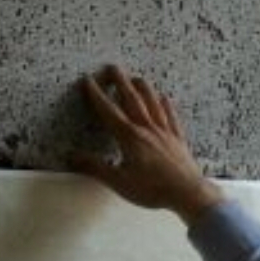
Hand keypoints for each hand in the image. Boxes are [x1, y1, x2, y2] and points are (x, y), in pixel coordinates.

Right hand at [70, 65, 223, 226]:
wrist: (188, 192)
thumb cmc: (152, 189)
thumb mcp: (118, 181)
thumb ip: (94, 167)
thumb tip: (72, 156)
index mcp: (129, 137)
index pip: (108, 111)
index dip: (96, 95)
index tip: (88, 81)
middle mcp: (146, 128)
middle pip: (131, 99)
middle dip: (120, 82)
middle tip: (112, 67)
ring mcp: (164, 131)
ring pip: (152, 103)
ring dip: (143, 88)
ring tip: (136, 77)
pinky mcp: (177, 138)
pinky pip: (170, 116)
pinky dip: (166, 105)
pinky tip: (164, 98)